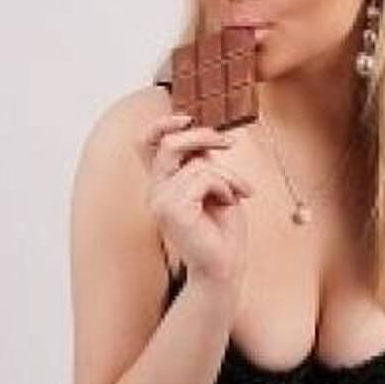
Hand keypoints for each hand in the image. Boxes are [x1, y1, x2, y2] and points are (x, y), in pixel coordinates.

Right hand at [136, 113, 254, 304]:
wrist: (225, 265)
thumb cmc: (222, 229)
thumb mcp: (214, 185)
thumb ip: (201, 161)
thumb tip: (199, 130)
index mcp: (162, 184)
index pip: (145, 143)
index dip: (162, 123)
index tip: (188, 118)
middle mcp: (155, 191)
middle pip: (169, 142)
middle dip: (204, 136)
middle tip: (230, 143)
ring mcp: (159, 200)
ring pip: (197, 163)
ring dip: (227, 174)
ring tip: (238, 192)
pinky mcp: (171, 209)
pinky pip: (204, 177)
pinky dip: (225, 185)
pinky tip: (231, 202)